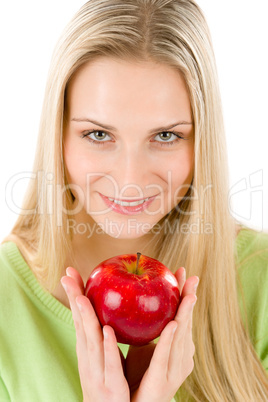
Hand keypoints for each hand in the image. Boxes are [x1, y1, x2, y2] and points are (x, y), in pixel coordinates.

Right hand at [61, 267, 129, 401]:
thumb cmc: (110, 383)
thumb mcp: (107, 356)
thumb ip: (108, 335)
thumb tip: (112, 309)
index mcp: (88, 349)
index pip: (79, 317)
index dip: (74, 296)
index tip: (69, 273)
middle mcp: (88, 357)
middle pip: (80, 325)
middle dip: (74, 300)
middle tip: (67, 276)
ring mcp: (97, 372)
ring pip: (90, 342)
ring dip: (86, 318)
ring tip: (83, 297)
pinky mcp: (112, 385)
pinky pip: (110, 364)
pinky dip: (108, 347)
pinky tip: (108, 330)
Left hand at [126, 267, 197, 401]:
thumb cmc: (138, 376)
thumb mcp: (140, 345)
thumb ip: (142, 325)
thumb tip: (135, 298)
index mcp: (175, 348)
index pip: (181, 316)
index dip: (183, 295)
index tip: (182, 272)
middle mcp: (180, 357)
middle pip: (186, 324)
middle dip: (189, 299)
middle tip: (191, 276)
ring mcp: (174, 370)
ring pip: (181, 338)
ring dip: (185, 315)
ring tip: (188, 295)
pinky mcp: (161, 381)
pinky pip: (164, 358)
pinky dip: (169, 340)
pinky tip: (172, 324)